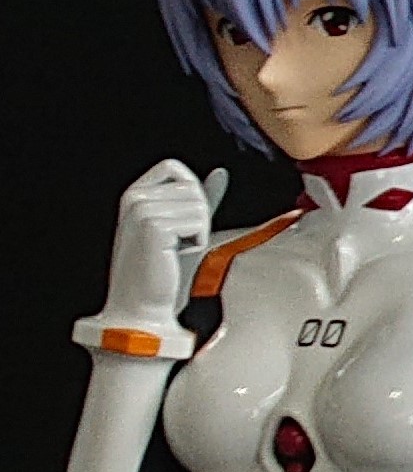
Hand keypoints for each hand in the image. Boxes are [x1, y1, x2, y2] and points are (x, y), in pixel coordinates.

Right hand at [101, 159, 209, 328]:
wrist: (142, 305)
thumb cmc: (163, 269)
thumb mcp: (182, 227)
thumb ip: (198, 199)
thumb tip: (220, 172)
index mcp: (134, 194)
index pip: (174, 167)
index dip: (192, 191)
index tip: (181, 222)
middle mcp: (133, 197)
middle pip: (193, 188)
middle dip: (198, 218)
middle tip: (176, 244)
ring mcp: (141, 209)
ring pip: (199, 205)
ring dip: (197, 232)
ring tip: (173, 251)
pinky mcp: (153, 225)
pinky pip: (199, 222)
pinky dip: (196, 242)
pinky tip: (174, 256)